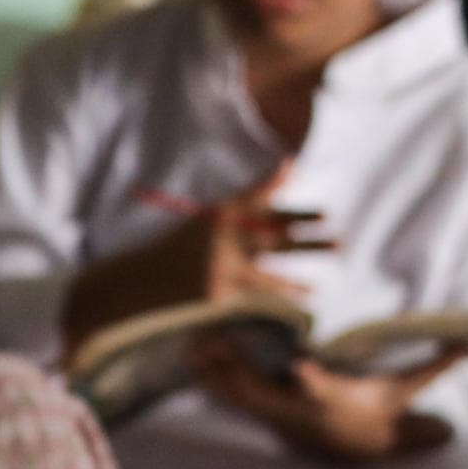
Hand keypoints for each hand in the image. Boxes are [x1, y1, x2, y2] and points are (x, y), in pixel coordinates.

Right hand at [60, 161, 328, 350]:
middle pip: (270, 233)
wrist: (131, 286)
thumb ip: (234, 221)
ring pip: (269, 276)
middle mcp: (219, 238)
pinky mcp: (216, 295)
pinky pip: (255, 300)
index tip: (292, 167)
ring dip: (299, 280)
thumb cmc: (167, 257)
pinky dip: (281, 299)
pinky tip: (306, 302)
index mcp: (214, 217)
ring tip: (323, 285)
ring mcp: (219, 268)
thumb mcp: (198, 230)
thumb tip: (274, 205)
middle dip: (305, 232)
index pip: (249, 197)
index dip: (272, 185)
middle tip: (336, 228)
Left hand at [196, 339, 467, 462]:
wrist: (356, 451)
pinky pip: (230, 394)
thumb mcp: (406, 392)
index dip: (311, 382)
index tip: (301, 369)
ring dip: (214, 373)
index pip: (322, 391)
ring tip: (190, 346)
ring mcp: (277, 414)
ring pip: (239, 394)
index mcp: (332, 401)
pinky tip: (185, 356)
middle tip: (217, 343)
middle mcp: (298, 411)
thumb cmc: (379, 414)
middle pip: (265, 392)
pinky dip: (209, 377)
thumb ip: (435, 366)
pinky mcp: (262, 412)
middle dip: (240, 373)